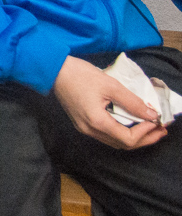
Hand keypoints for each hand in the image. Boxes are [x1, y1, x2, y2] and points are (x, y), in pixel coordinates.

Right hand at [53, 56, 167, 149]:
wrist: (54, 70)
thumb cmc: (80, 75)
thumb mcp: (111, 85)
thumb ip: (133, 102)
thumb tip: (152, 115)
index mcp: (96, 122)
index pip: (128, 139)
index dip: (146, 133)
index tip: (157, 122)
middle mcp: (90, 130)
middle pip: (122, 145)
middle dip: (144, 139)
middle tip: (160, 130)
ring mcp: (84, 129)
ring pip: (115, 142)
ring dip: (134, 137)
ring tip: (149, 128)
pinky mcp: (82, 124)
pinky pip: (106, 135)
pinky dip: (122, 133)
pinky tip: (130, 124)